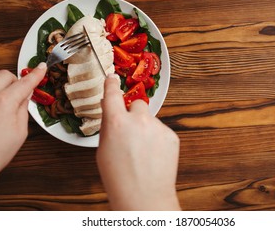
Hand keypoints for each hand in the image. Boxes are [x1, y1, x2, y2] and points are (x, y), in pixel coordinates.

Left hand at [0, 63, 46, 209]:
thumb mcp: (20, 131)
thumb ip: (23, 108)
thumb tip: (25, 95)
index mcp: (3, 102)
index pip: (25, 82)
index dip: (36, 75)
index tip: (42, 68)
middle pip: (5, 75)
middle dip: (14, 81)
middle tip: (18, 95)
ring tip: (1, 103)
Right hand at [97, 74, 180, 210]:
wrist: (144, 196)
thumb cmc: (118, 177)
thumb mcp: (103, 149)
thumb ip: (109, 126)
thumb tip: (110, 112)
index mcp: (117, 122)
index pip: (112, 94)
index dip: (111, 84)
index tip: (112, 78)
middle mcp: (139, 120)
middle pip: (137, 104)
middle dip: (133, 114)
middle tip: (131, 132)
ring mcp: (157, 127)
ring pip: (150, 120)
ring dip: (146, 129)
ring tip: (143, 152)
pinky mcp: (171, 135)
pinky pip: (162, 130)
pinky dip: (157, 139)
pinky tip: (153, 155)